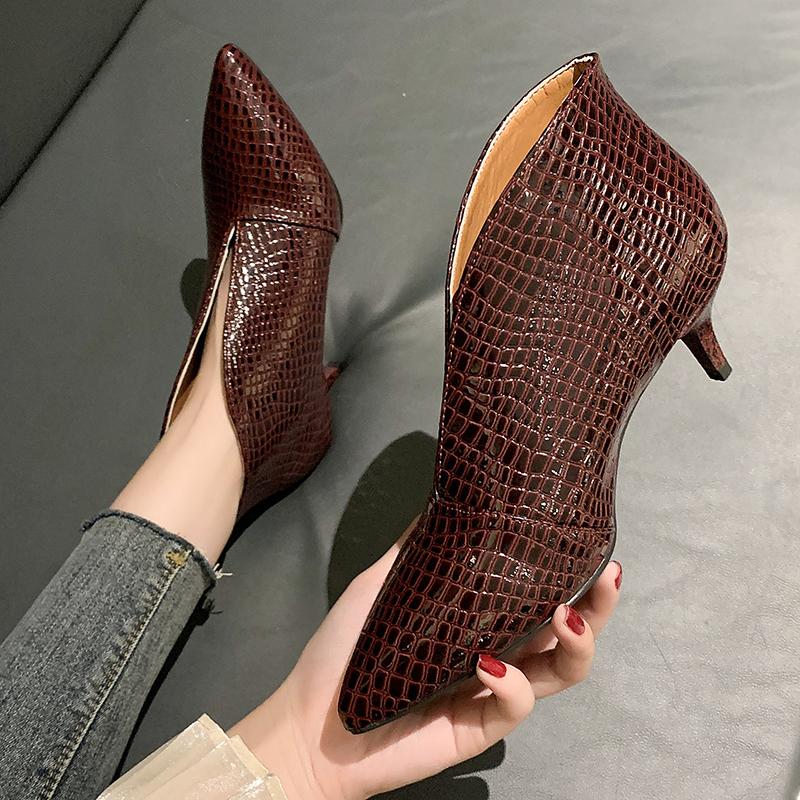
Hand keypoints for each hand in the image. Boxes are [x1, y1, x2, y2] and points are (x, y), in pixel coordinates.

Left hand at [231, 523, 621, 799]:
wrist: (312, 719)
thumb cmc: (344, 650)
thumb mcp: (379, 583)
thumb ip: (413, 548)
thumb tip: (440, 498)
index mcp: (481, 620)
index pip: (539, 596)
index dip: (572, 574)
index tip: (591, 543)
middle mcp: (497, 652)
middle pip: (566, 636)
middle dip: (598, 609)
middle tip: (609, 576)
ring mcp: (490, 692)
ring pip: (559, 674)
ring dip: (577, 645)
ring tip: (568, 615)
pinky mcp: (478, 728)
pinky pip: (513, 706)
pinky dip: (511, 683)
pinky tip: (489, 661)